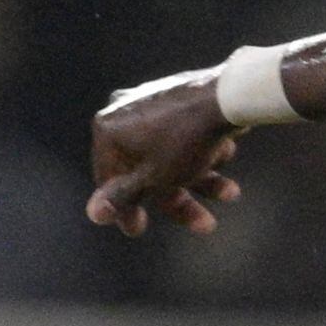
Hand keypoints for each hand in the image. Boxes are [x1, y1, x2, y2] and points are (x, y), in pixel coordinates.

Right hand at [87, 68, 246, 236]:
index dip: (124, 209)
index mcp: (109, 128)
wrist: (226, 95)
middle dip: (181, 200)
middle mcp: (125, 110)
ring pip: (173, 156)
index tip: (137, 229)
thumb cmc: (183, 141)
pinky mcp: (179, 98)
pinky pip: (186, 136)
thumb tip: (93, 213)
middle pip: (147, 170)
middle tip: (205, 224)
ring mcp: (152, 102)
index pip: (109, 179)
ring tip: (232, 192)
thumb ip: (121, 197)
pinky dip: (205, 151)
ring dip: (203, 180)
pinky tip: (227, 151)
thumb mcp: (151, 179)